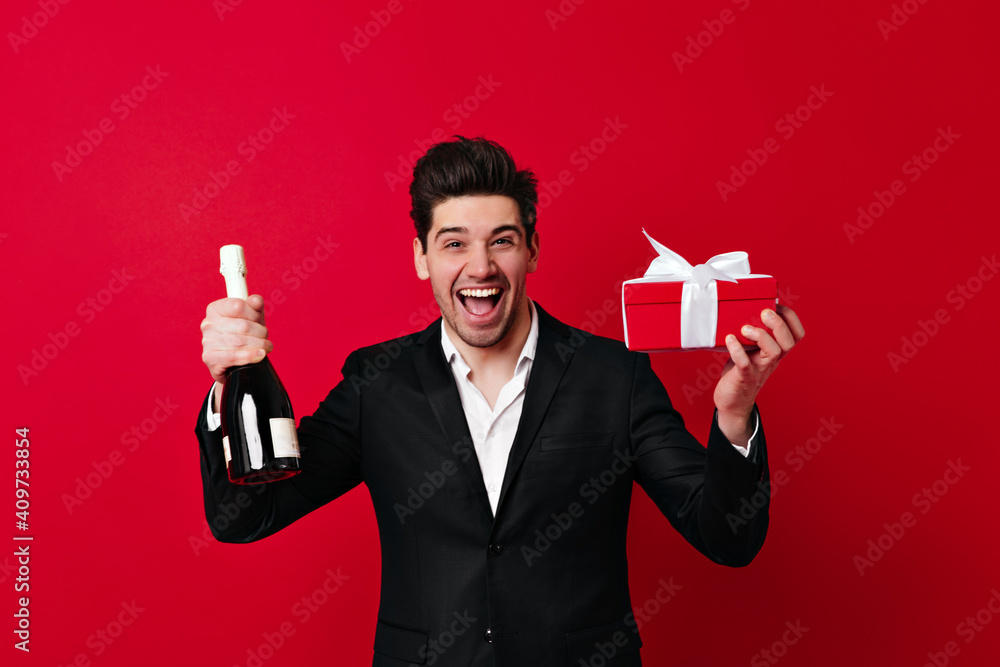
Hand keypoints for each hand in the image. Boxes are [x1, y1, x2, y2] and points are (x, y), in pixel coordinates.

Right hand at [201, 294, 272, 387]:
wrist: (233, 364)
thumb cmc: (244, 336)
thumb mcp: (252, 318)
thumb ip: (255, 307)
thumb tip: (256, 301)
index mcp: (216, 309)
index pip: (238, 306)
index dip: (254, 314)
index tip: (258, 320)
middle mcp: (208, 324)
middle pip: (243, 326)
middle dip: (260, 332)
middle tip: (264, 337)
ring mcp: (207, 341)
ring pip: (240, 342)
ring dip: (259, 345)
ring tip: (266, 347)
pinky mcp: (210, 358)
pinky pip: (233, 356)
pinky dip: (250, 356)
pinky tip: (260, 355)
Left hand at [713, 305, 804, 441]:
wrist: (732, 401)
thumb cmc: (740, 372)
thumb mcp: (750, 350)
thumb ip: (752, 335)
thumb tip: (744, 308)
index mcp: (776, 352)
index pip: (796, 335)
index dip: (791, 319)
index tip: (777, 305)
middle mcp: (771, 360)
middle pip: (788, 342)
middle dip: (779, 324)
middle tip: (764, 313)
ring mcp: (759, 369)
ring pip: (774, 352)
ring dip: (760, 335)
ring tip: (744, 328)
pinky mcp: (744, 377)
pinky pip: (744, 364)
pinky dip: (737, 350)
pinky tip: (729, 339)